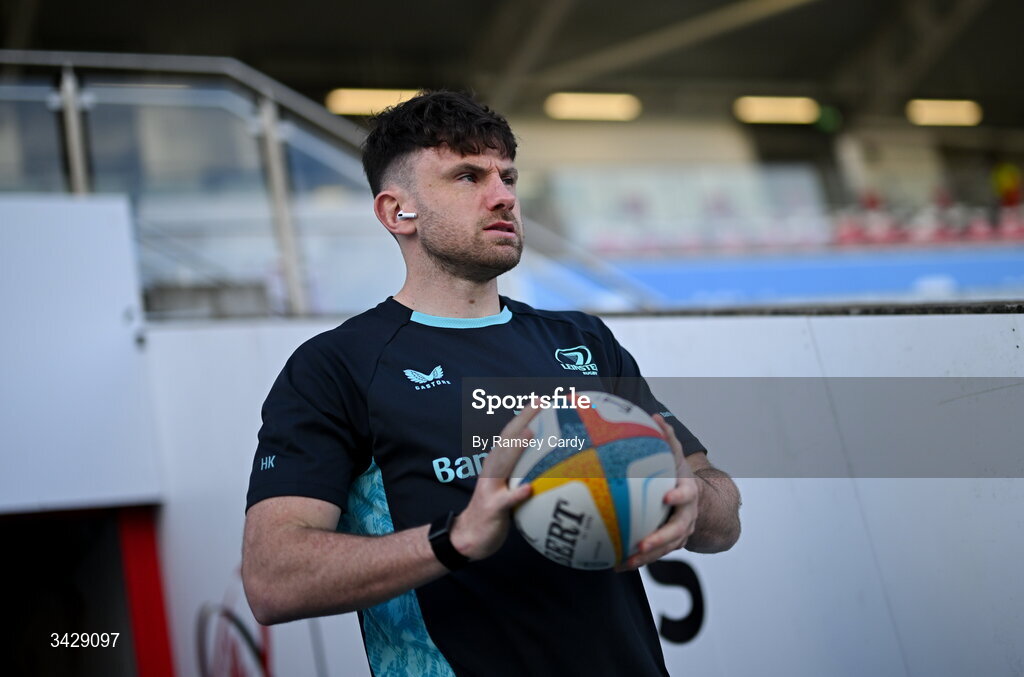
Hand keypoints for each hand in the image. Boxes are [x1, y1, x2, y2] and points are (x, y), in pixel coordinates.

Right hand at [450, 407, 537, 560]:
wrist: (469, 536)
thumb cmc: (496, 509)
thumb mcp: (510, 486)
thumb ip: (526, 472)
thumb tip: (554, 463)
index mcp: (498, 462)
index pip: (512, 433)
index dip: (525, 415)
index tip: (543, 399)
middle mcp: (492, 469)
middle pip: (507, 439)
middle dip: (523, 419)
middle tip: (540, 403)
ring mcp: (490, 487)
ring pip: (504, 463)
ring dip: (517, 448)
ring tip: (533, 432)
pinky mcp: (492, 507)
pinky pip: (506, 500)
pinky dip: (517, 493)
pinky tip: (529, 488)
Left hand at [615, 414, 700, 570]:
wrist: (702, 502)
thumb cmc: (679, 475)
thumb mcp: (677, 456)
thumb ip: (668, 438)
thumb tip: (655, 416)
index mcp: (689, 493)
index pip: (687, 495)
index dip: (679, 497)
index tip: (667, 496)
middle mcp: (687, 516)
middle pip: (677, 531)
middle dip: (660, 539)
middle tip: (642, 544)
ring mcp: (680, 533)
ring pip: (665, 549)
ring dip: (646, 557)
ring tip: (625, 562)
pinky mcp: (669, 545)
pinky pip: (654, 555)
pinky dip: (636, 560)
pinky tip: (615, 565)